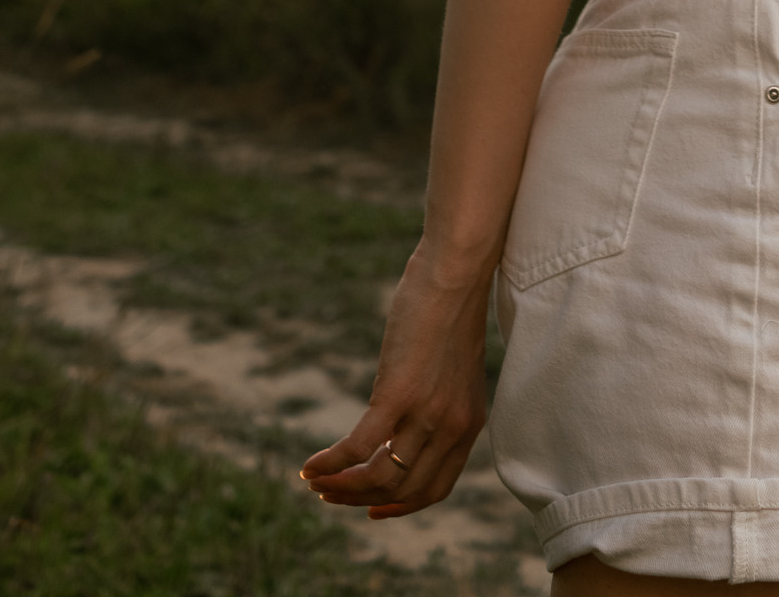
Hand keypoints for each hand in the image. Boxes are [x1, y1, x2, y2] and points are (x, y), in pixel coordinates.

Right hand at [301, 251, 493, 519]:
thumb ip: (439, 400)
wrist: (456, 270)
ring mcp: (426, 414)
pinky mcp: (398, 394)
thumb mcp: (454, 367)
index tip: (373, 509)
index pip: (434, 489)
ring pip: (380, 478)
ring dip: (343, 488)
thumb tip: (408, 418)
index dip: (401, 506)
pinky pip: (358, 448)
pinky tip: (310, 466)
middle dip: (362, 499)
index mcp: (468, 424)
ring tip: (317, 484)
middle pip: (403, 490)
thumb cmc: (452, 307)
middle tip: (331, 494)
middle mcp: (451, 428)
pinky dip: (331, 463)